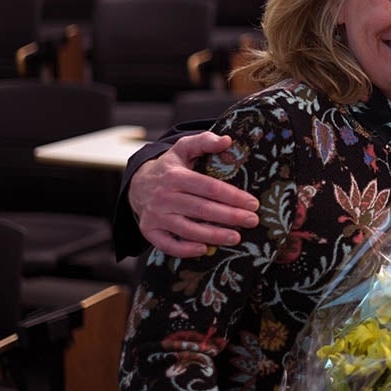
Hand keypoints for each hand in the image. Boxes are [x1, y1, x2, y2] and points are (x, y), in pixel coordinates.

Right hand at [129, 131, 259, 256]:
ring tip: (236, 237)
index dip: (232, 196)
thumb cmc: (171, 167)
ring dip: (213, 235)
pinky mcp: (149, 230)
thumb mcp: (184, 148)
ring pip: (187, 229)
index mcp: (175, 176)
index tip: (253, 203)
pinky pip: (167, 244)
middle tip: (252, 221)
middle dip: (230, 217)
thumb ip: (205, 141)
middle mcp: (164, 197)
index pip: (209, 187)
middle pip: (202, 209)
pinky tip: (205, 249)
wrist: (138, 184)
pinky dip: (185, 250)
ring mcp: (155, 215)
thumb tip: (227, 141)